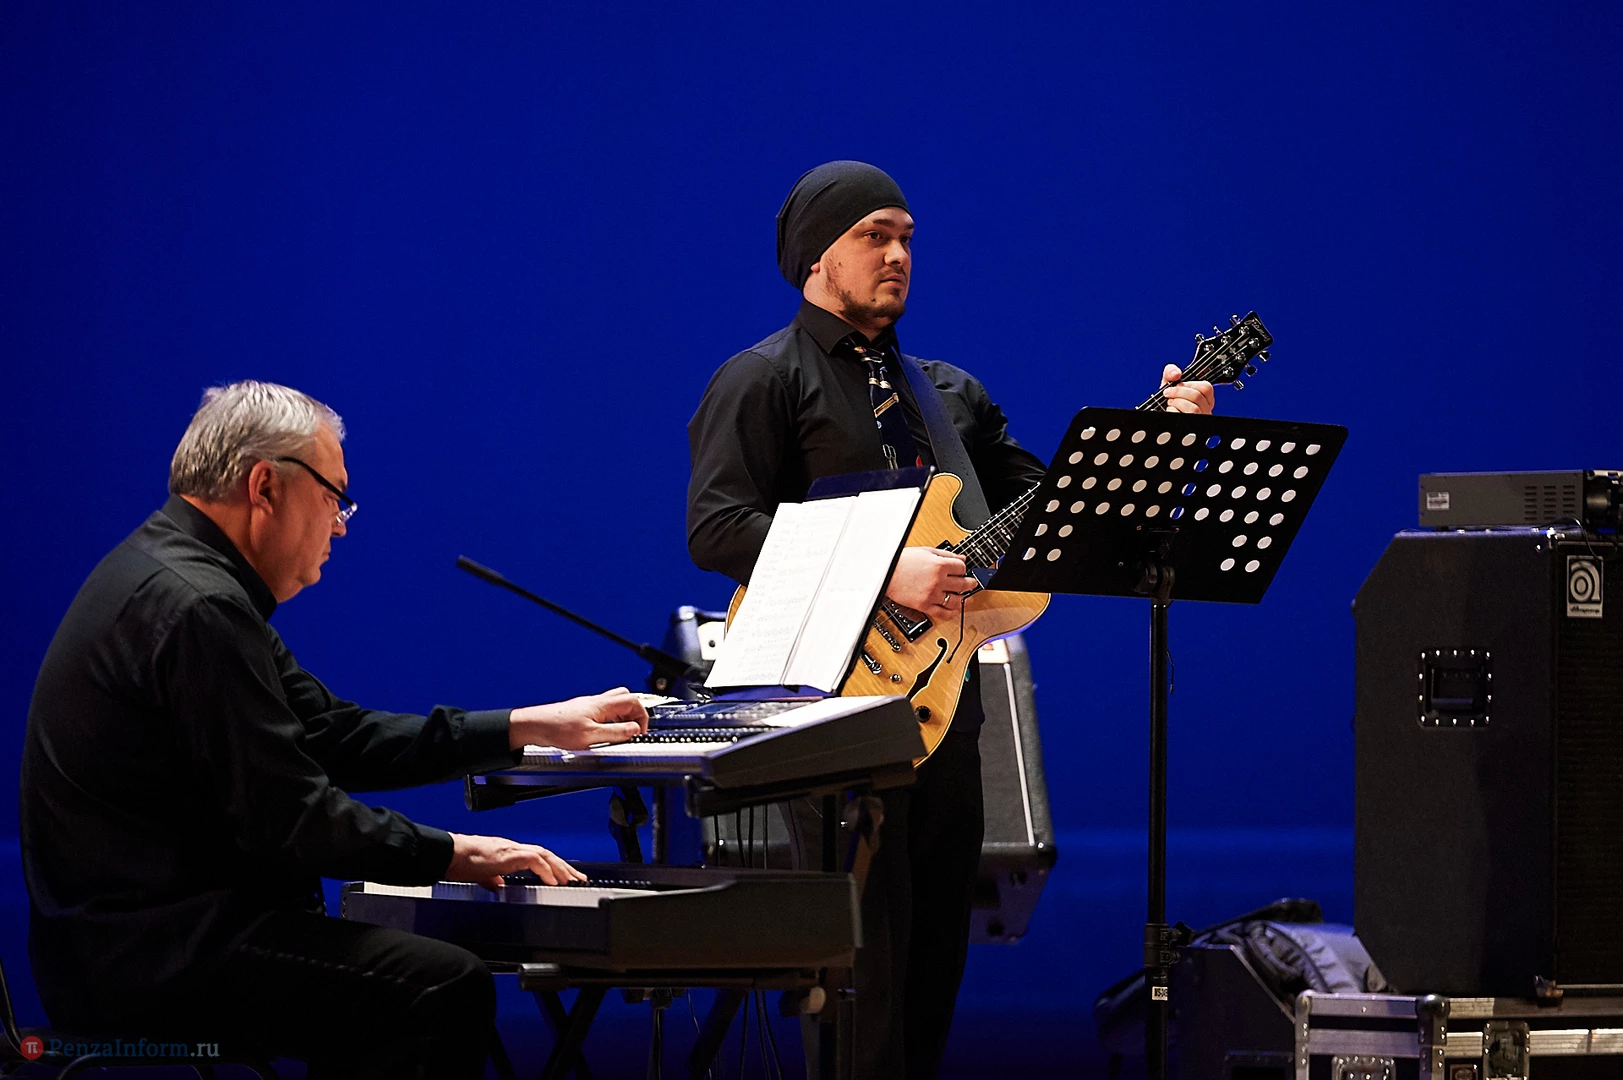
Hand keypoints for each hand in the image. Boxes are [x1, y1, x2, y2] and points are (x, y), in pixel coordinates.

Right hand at [446, 833, 585, 890]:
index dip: (553, 866)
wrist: (451, 854)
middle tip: (579, 878)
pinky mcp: (509, 854)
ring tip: (572, 880)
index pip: (538, 857)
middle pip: (547, 854)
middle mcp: (514, 848)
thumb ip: (492, 878)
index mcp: (509, 852)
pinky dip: (545, 870)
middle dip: (565, 867)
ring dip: (560, 868)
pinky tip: (552, 880)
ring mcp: (512, 849)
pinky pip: (533, 860)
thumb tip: (498, 885)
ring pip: (544, 855)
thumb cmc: (462, 862)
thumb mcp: (481, 873)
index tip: (565, 877)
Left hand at [508, 687, 648, 749]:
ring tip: (621, 734)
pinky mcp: (581, 713)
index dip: (642, 716)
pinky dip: (610, 721)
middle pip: (626, 698)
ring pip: (614, 705)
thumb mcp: (590, 736)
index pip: (633, 701)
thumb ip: (615, 732)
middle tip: (634, 730)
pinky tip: (604, 734)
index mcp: (602, 705)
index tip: (640, 732)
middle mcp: (597, 702)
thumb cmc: (557, 728)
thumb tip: (634, 730)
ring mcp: (589, 706)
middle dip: (635, 714)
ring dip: (623, 718)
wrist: (535, 726)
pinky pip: (603, 713)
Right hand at [884, 546, 976, 622]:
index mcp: (939, 565)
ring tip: (968, 598)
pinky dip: (952, 613)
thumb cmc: (901, 561)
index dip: (963, 568)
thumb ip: (946, 554)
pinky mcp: (924, 606)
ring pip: (956, 600)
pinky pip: (943, 613)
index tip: (962, 570)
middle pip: (963, 584)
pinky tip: (956, 610)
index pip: (962, 567)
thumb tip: (961, 557)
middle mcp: (938, 581)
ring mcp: (932, 595)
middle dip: (970, 583)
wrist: (885, 573)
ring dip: (965, 599)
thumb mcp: (926, 551)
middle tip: (972, 583)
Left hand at [1161, 364, 1214, 414]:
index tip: (1178, 385)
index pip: (1206, 387)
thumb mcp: (1169, 384)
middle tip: (1168, 393)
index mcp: (1204, 399)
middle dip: (1178, 392)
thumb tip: (1176, 373)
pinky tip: (1169, 411)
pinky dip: (1172, 411)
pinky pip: (1182, 416)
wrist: (1159, 413)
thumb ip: (1171, 372)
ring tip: (1169, 402)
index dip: (1190, 384)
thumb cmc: (1167, 401)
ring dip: (1176, 402)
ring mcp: (1197, 419)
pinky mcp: (1188, 425)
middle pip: (1197, 396)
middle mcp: (1204, 410)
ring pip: (1193, 409)